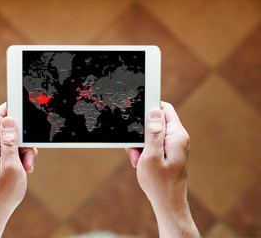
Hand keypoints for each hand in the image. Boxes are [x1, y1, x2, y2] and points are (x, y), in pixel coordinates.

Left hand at [0, 103, 37, 237]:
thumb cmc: (3, 193)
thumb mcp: (12, 165)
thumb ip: (10, 141)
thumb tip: (8, 119)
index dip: (11, 109)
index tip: (25, 108)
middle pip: (9, 130)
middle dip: (23, 140)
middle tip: (28, 157)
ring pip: (12, 141)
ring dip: (23, 152)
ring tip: (26, 168)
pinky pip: (10, 151)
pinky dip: (19, 157)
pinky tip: (23, 169)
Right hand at [126, 102, 199, 237]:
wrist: (168, 204)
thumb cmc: (159, 183)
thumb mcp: (151, 156)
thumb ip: (153, 132)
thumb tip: (155, 110)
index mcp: (176, 136)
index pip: (164, 109)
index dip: (149, 109)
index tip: (136, 119)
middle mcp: (177, 138)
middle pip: (155, 123)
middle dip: (141, 134)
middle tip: (136, 151)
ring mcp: (173, 146)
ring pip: (151, 135)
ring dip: (140, 146)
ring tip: (139, 161)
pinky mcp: (168, 153)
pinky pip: (153, 145)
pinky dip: (144, 152)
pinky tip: (142, 164)